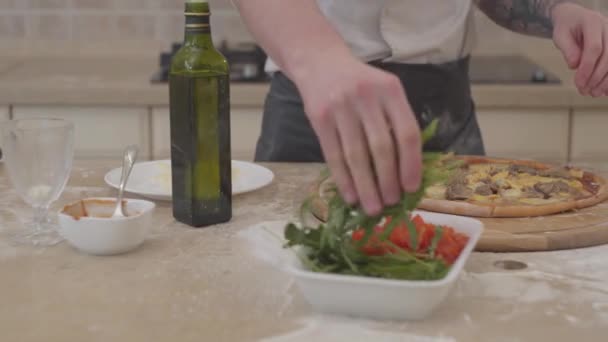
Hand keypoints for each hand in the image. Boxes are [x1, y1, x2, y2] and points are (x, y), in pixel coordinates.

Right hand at [294, 56, 421, 214]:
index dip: (411, 164)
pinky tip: (351, 196)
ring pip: (356, 155)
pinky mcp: (319, 117)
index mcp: (391, 90)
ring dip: (366, 186)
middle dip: (387, 180)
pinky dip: (343, 179)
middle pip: (381, 147)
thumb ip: (396, 121)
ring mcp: (340, 106)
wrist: (321, 63)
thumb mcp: (385, 91)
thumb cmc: (360, 84)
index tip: (411, 188)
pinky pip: (333, 155)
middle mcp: (366, 96)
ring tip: (372, 207)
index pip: (406, 132)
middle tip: (391, 203)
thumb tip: (406, 171)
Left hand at [552, 3, 607, 96]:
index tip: (578, 83)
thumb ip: (567, 49)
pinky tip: (604, 90)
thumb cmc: (567, 27)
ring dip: (606, 80)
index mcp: (592, 22)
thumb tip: (574, 65)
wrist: (576, 18)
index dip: (587, 67)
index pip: (594, 47)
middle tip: (584, 91)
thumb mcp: (560, 35)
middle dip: (596, 77)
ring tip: (593, 93)